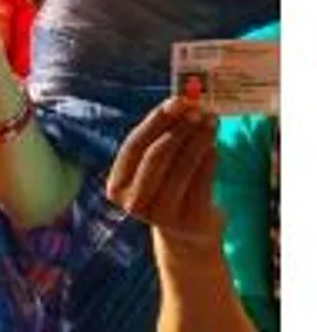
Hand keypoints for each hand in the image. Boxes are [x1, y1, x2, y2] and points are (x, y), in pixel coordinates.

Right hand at [106, 97, 223, 250]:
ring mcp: (160, 215)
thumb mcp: (156, 166)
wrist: (186, 232)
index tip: (178, 100)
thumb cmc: (168, 186)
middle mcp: (132, 203)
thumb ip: (163, 135)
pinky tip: (214, 146)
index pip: (134, 146)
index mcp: (117, 186)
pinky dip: (210, 159)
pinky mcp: (189, 220)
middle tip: (199, 109)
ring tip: (212, 122)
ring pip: (182, 166)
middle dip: (179, 128)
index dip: (156, 121)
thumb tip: (186, 98)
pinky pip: (202, 180)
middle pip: (156, 155)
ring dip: (199, 139)